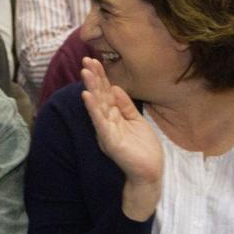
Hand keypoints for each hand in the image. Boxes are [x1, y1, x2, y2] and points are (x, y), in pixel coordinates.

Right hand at [80, 56, 162, 217]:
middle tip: (85, 60)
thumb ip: (125, 105)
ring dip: (90, 88)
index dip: (101, 77)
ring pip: (97, 106)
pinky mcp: (109, 140)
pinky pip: (99, 122)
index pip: (106, 93)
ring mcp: (106, 131)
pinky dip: (93, 108)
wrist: (149, 173)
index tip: (94, 60)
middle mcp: (107, 122)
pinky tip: (87, 96)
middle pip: (99, 96)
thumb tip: (116, 87)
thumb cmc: (143, 150)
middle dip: (93, 78)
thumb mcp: (136, 121)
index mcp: (114, 117)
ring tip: (84, 72)